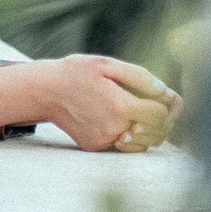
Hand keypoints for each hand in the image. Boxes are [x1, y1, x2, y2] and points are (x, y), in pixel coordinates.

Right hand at [0, 56, 183, 152]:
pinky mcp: (95, 146)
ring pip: (142, 144)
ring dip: (147, 131)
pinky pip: (123, 146)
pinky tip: (122, 121)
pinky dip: (129, 136)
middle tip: (156, 106)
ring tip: (141, 114)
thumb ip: (139, 77)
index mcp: (120, 106)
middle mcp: (114, 128)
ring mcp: (104, 140)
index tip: (160, 97)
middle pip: (156, 133)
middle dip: (162, 120)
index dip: (165, 105)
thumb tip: (164, 91)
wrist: (45, 91)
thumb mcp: (107, 65)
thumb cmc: (76, 73)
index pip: (160, 114)